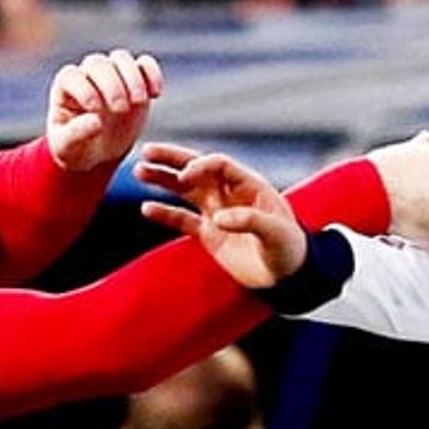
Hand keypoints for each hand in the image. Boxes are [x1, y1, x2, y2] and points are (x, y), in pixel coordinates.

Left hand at [46, 49, 161, 171]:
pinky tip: (156, 94)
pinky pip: (144, 64)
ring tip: (139, 102)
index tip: (95, 110)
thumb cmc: (76, 149)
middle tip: (120, 109)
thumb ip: (75, 135)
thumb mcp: (68, 149)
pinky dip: (152, 74)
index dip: (84, 89)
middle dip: (111, 84)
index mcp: (64, 88)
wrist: (97, 152)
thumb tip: (95, 122)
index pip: (71, 76)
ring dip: (132, 77)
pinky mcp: (134, 79)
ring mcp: (111, 74)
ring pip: (121, 59)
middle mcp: (86, 75)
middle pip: (98, 64)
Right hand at [135, 143, 306, 288]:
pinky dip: (165, 214)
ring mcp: (218, 212)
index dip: (200, 166)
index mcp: (249, 185)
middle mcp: (230, 194)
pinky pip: (182, 219)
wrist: (287, 277)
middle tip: (147, 152)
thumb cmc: (289, 249)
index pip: (219, 165)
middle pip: (197, 169)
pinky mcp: (209, 233)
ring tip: (139, 172)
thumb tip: (221, 218)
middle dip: (172, 159)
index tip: (184, 176)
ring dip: (163, 180)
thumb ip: (251, 222)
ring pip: (185, 190)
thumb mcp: (277, 233)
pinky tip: (146, 209)